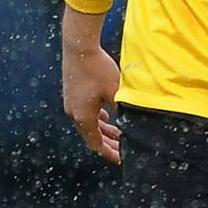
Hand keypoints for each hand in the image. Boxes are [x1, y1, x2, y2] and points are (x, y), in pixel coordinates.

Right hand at [60, 6, 121, 164]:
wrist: (79, 47)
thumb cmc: (98, 69)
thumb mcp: (116, 92)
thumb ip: (124, 109)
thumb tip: (135, 123)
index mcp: (83, 116)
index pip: (96, 143)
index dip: (110, 153)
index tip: (121, 160)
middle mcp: (73, 112)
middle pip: (92, 135)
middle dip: (110, 143)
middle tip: (125, 150)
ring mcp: (71, 103)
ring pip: (89, 124)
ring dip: (105, 130)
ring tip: (121, 135)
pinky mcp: (73, 94)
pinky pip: (86, 113)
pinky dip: (98, 119)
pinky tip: (107, 118)